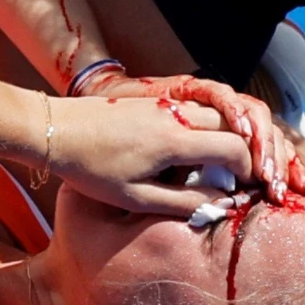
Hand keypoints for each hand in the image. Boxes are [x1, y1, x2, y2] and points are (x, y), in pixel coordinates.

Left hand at [48, 96, 253, 215]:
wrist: (55, 130)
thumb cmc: (91, 169)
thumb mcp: (135, 198)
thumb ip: (184, 202)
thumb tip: (222, 203)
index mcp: (174, 140)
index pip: (234, 147)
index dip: (249, 168)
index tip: (247, 187)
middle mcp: (177, 115)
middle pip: (235, 125)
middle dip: (249, 151)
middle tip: (245, 176)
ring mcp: (167, 104)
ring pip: (219, 113)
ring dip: (232, 136)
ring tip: (226, 165)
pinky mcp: (158, 101)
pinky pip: (199, 109)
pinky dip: (213, 128)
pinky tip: (201, 151)